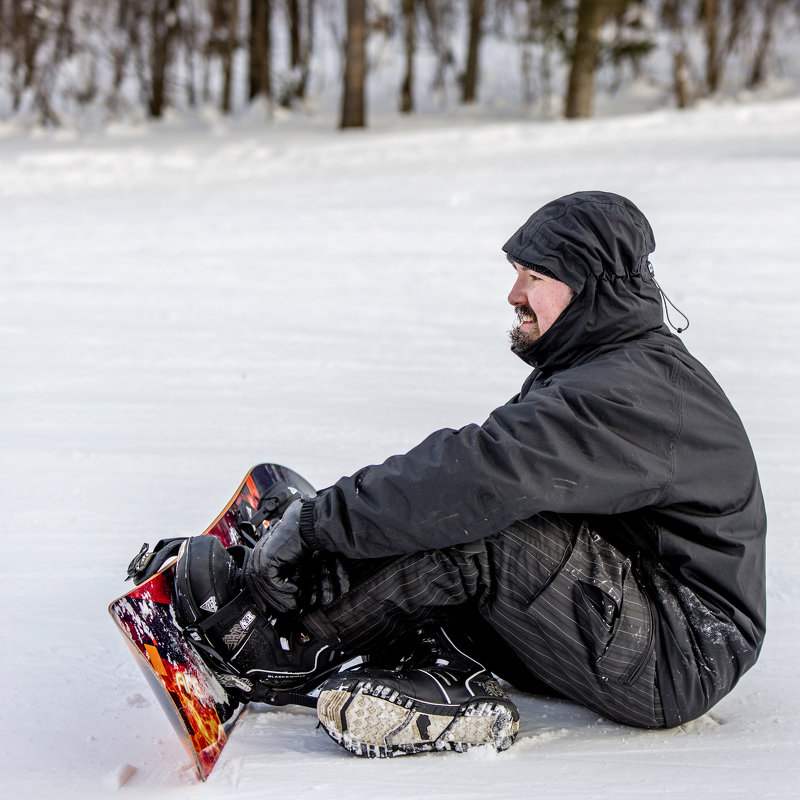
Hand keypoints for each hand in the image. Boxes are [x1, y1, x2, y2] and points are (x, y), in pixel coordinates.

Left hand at [244, 499, 309, 613]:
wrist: (306, 525)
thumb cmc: (301, 539)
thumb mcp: (289, 558)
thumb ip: (282, 571)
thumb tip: (282, 588)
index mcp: (259, 552)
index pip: (252, 578)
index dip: (259, 594)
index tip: (267, 606)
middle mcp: (256, 554)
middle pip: (254, 585)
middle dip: (266, 600)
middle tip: (279, 610)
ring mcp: (260, 557)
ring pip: (264, 587)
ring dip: (279, 598)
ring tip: (292, 603)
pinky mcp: (268, 560)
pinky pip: (272, 583)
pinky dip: (284, 590)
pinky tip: (295, 590)